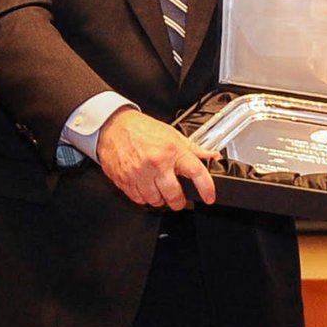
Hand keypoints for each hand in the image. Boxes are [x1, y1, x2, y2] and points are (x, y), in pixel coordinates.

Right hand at [95, 109, 217, 210]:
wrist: (114, 126)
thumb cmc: (142, 129)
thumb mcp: (172, 134)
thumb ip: (193, 148)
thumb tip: (212, 155)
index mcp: (172, 150)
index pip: (196, 172)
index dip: (207, 189)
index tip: (209, 197)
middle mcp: (157, 163)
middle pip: (175, 195)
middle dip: (179, 201)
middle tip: (178, 199)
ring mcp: (140, 173)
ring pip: (156, 201)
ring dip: (160, 199)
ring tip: (159, 190)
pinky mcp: (125, 180)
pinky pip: (139, 199)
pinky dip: (145, 198)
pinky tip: (146, 187)